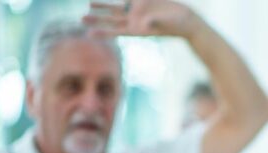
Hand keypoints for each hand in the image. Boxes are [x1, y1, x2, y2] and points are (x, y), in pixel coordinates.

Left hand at [83, 0, 201, 38]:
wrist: (186, 20)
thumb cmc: (178, 25)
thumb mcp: (166, 24)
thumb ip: (155, 22)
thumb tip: (145, 22)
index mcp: (138, 30)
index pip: (116, 31)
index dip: (102, 32)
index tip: (89, 34)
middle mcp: (135, 21)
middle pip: (111, 20)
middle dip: (96, 19)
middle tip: (81, 19)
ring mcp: (137, 11)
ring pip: (115, 9)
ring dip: (102, 7)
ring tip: (88, 5)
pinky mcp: (142, 2)